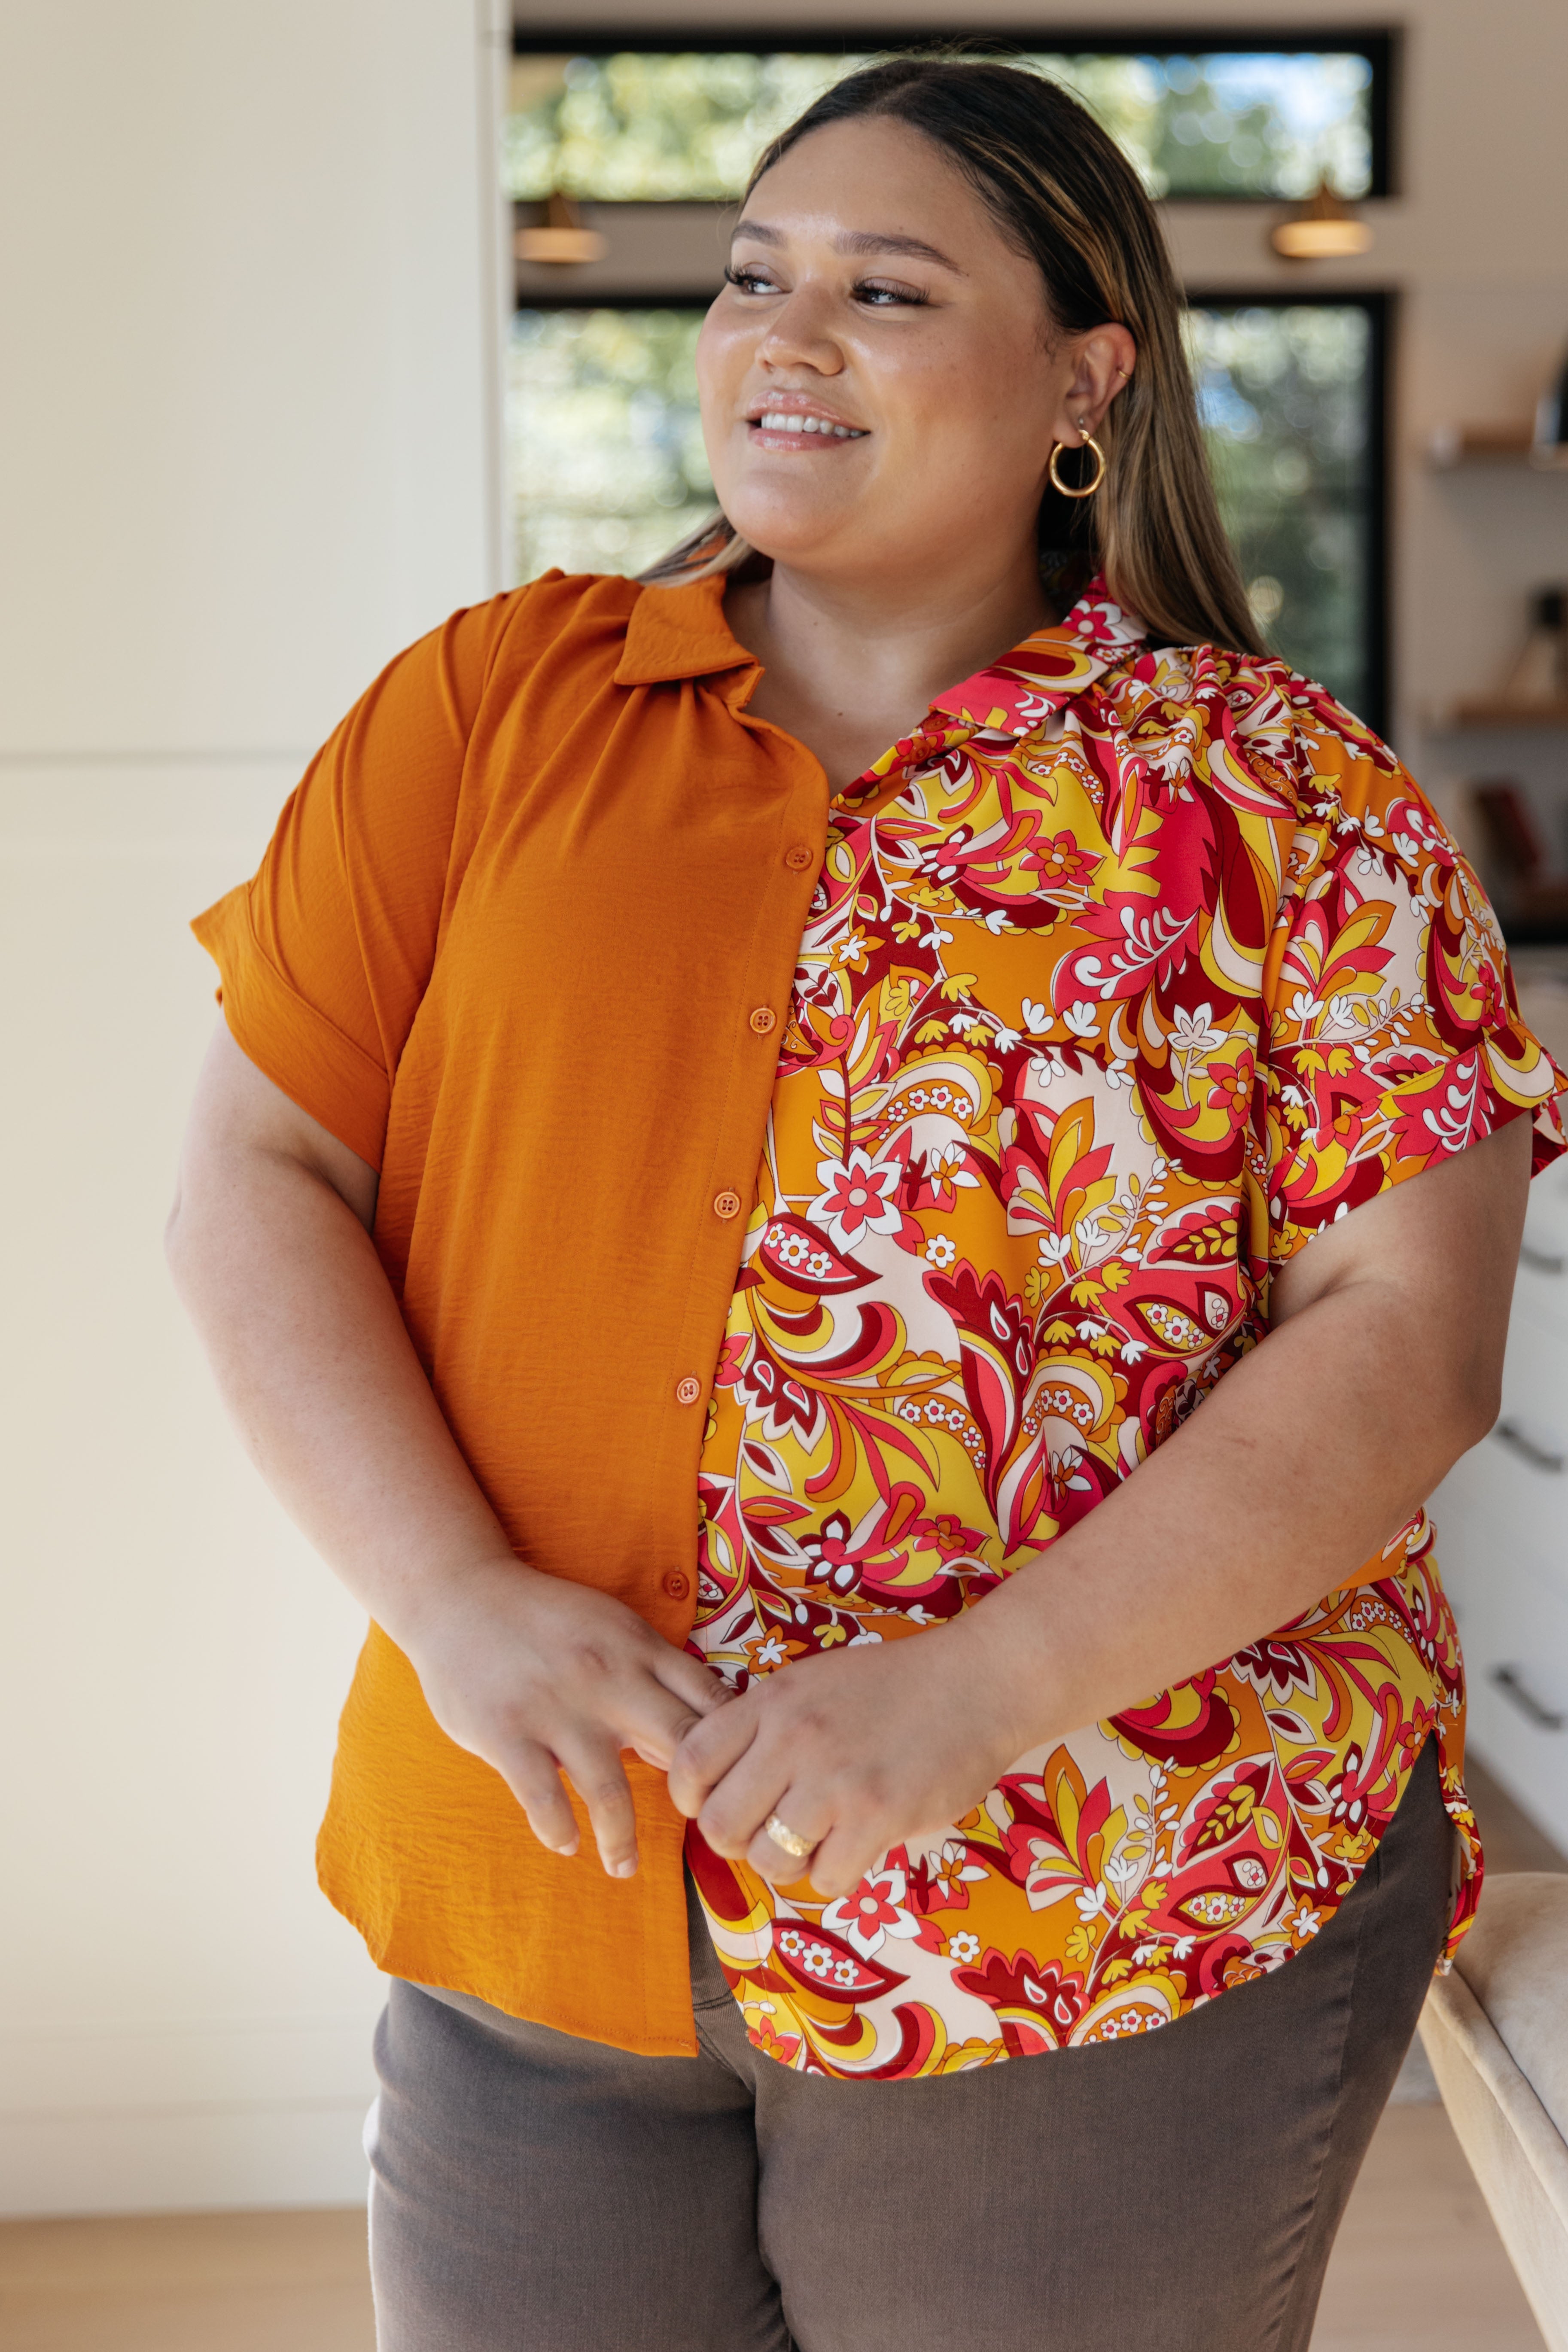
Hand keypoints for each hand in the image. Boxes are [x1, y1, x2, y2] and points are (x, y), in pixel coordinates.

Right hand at [401, 1555, 731, 1877]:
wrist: (459, 1594)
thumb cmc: (543, 1618)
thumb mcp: (612, 1626)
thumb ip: (654, 1672)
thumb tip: (700, 1734)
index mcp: (638, 1648)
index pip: (710, 1702)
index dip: (731, 1749)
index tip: (732, 1784)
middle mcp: (607, 1678)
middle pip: (678, 1747)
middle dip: (694, 1798)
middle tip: (690, 1831)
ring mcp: (556, 1708)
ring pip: (610, 1793)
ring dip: (621, 1841)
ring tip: (624, 1867)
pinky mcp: (507, 1733)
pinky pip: (544, 1800)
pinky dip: (560, 1830)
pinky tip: (567, 1842)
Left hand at [666, 1615, 1024, 1899]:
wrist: (977, 1682)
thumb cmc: (895, 1685)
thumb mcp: (813, 1683)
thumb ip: (768, 1727)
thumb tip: (729, 1785)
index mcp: (771, 1701)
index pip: (690, 1762)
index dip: (693, 1798)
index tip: (716, 1805)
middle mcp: (793, 1739)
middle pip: (719, 1825)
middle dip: (738, 1843)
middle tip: (769, 1836)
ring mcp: (834, 1780)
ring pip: (769, 1860)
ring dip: (789, 1864)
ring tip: (819, 1843)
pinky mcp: (877, 1816)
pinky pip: (826, 1878)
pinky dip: (836, 1874)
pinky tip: (857, 1847)